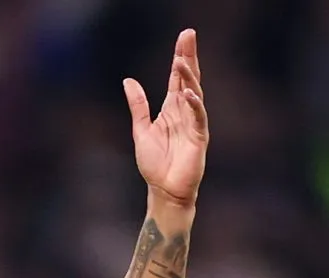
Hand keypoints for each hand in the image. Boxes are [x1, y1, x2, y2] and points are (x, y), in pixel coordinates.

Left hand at [123, 29, 208, 205]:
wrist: (164, 190)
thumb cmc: (155, 164)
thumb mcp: (140, 130)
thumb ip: (138, 105)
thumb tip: (129, 81)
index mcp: (171, 110)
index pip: (177, 79)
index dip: (180, 58)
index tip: (183, 38)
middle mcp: (185, 113)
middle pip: (189, 80)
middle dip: (189, 58)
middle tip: (188, 36)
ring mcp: (194, 124)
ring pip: (194, 94)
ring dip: (189, 77)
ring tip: (182, 60)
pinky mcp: (199, 139)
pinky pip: (198, 118)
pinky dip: (193, 105)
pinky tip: (187, 93)